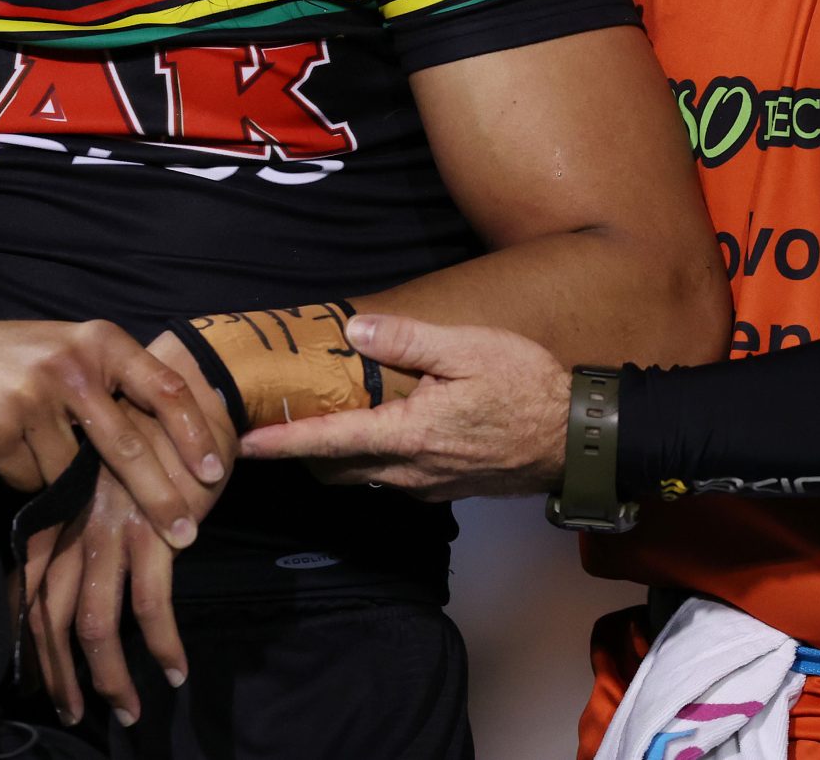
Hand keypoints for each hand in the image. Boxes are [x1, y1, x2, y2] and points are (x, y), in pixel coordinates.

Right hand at [0, 315, 224, 546]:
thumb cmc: (17, 359)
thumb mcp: (72, 350)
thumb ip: (117, 383)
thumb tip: (181, 440)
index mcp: (100, 342)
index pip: (164, 389)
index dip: (194, 434)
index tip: (214, 473)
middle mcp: (70, 366)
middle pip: (128, 446)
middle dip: (159, 497)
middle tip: (185, 532)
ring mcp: (31, 398)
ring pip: (72, 473)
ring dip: (65, 481)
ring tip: (37, 447)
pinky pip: (31, 480)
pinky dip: (26, 477)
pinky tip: (7, 448)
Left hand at [23, 331, 235, 726]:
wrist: (189, 388)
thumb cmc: (149, 435)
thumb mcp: (100, 481)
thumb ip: (76, 525)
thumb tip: (56, 577)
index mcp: (59, 515)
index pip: (32, 592)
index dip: (35, 644)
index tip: (42, 684)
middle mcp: (77, 528)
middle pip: (55, 619)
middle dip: (63, 675)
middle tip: (74, 714)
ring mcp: (113, 531)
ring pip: (98, 623)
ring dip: (112, 677)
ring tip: (126, 710)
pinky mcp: (156, 531)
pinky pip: (153, 604)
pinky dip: (162, 644)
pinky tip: (172, 670)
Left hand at [235, 314, 569, 500]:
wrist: (576, 439)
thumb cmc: (527, 388)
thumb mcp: (470, 349)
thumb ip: (408, 340)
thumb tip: (353, 331)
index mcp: (409, 435)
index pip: (330, 442)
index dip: (282, 444)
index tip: (243, 445)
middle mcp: (409, 471)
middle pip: (335, 469)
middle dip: (299, 453)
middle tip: (270, 426)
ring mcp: (427, 486)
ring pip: (361, 477)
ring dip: (332, 458)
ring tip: (312, 423)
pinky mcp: (443, 488)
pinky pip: (389, 478)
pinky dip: (366, 459)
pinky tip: (370, 431)